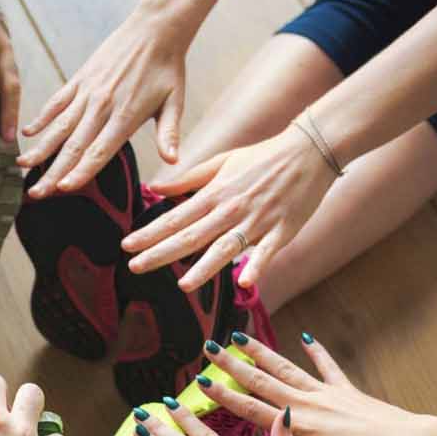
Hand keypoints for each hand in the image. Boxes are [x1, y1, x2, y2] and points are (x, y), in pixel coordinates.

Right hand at [19, 7, 186, 196]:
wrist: (155, 27)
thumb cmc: (167, 68)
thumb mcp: (174, 102)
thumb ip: (169, 134)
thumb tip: (174, 161)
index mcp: (125, 116)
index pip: (98, 151)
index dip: (80, 171)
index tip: (63, 188)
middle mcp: (101, 106)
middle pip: (73, 146)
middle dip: (52, 171)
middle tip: (35, 193)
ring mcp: (87, 92)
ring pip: (58, 126)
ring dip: (40, 148)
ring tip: (21, 166)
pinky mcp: (79, 79)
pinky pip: (56, 102)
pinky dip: (41, 117)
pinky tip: (27, 133)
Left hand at [122, 124, 334, 291]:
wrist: (309, 150)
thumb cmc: (262, 157)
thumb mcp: (221, 162)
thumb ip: (188, 179)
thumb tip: (154, 188)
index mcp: (215, 193)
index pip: (176, 217)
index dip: (150, 233)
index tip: (126, 246)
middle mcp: (231, 209)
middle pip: (192, 235)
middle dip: (162, 253)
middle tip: (135, 267)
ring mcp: (257, 221)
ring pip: (226, 247)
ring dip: (204, 268)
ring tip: (183, 285)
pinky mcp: (282, 231)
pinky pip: (267, 252)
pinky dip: (257, 266)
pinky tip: (244, 282)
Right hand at [194, 334, 429, 435]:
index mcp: (296, 427)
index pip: (250, 409)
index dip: (223, 396)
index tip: (201, 383)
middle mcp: (304, 404)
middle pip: (260, 380)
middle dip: (231, 364)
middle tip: (208, 350)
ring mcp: (324, 392)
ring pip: (285, 367)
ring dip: (260, 351)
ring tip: (238, 335)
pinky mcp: (344, 389)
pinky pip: (326, 366)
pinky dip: (316, 352)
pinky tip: (305, 337)